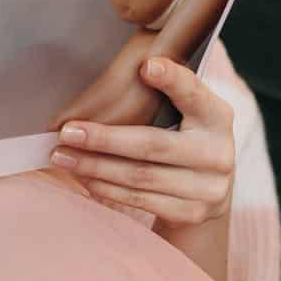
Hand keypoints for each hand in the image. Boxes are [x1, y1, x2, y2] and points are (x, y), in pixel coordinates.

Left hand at [49, 57, 234, 227]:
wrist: (209, 193)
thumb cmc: (186, 139)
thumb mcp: (187, 113)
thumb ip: (166, 92)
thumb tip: (118, 73)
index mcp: (217, 116)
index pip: (194, 94)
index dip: (173, 80)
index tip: (146, 66)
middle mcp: (217, 152)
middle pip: (153, 145)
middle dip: (104, 139)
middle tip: (67, 132)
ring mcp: (207, 188)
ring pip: (140, 176)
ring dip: (95, 167)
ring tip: (63, 157)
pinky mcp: (192, 213)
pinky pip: (140, 200)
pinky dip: (107, 189)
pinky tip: (84, 179)